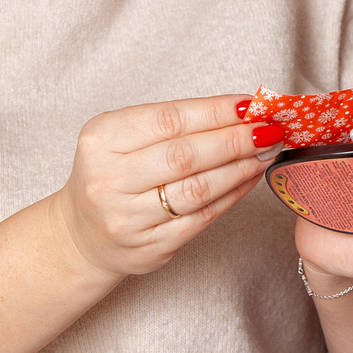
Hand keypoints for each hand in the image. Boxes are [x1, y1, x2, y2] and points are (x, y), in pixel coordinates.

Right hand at [53, 95, 271, 279]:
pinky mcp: (149, 247)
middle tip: (270, 128)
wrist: (82, 234)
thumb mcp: (121, 137)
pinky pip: (202, 218)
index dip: (216, 111)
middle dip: (236, 139)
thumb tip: (240, 110)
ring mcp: (127, 218)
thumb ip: (172, 122)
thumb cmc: (113, 174)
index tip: (251, 105)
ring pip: (198, 189)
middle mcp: (108, 180)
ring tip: (266, 152)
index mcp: (101, 140)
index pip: (170, 119)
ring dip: (240, 168)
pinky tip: (249, 179)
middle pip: (186, 155)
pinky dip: (232, 196)